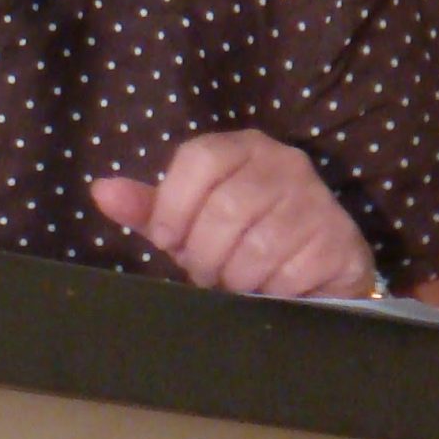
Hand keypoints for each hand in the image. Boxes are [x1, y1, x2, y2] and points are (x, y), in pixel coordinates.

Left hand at [88, 129, 377, 296]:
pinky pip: (287, 272)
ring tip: (236, 280)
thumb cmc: (242, 238)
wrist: (318, 268)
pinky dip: (269, 290)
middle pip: (224, 208)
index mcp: (242, 148)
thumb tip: (100, 191)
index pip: (199, 158)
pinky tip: (271, 288)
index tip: (168, 240)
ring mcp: (316, 199)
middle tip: (205, 272)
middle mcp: (284, 163)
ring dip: (235, 276)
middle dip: (204, 253)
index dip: (174, 205)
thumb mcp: (190, 220)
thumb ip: (148, 207)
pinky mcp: (337, 239)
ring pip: (255, 246)